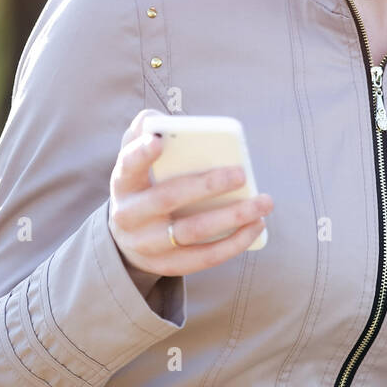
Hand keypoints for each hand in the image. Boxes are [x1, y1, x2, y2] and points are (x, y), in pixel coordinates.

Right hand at [108, 109, 272, 275]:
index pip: (128, 166)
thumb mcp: (137, 162)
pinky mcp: (168, 266)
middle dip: (206, 185)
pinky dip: (234, 243)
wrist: (127, 241)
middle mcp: (130, 216)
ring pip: (192, 231)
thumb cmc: (143, 187)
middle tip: (241, 173)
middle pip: (167, 199)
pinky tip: (256, 226)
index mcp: (124, 183)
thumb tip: (158, 120)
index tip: (160, 139)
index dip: (142, 154)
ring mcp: (148, 245)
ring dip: (231, 217)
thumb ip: (143, 134)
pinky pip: (204, 257)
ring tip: (263, 202)